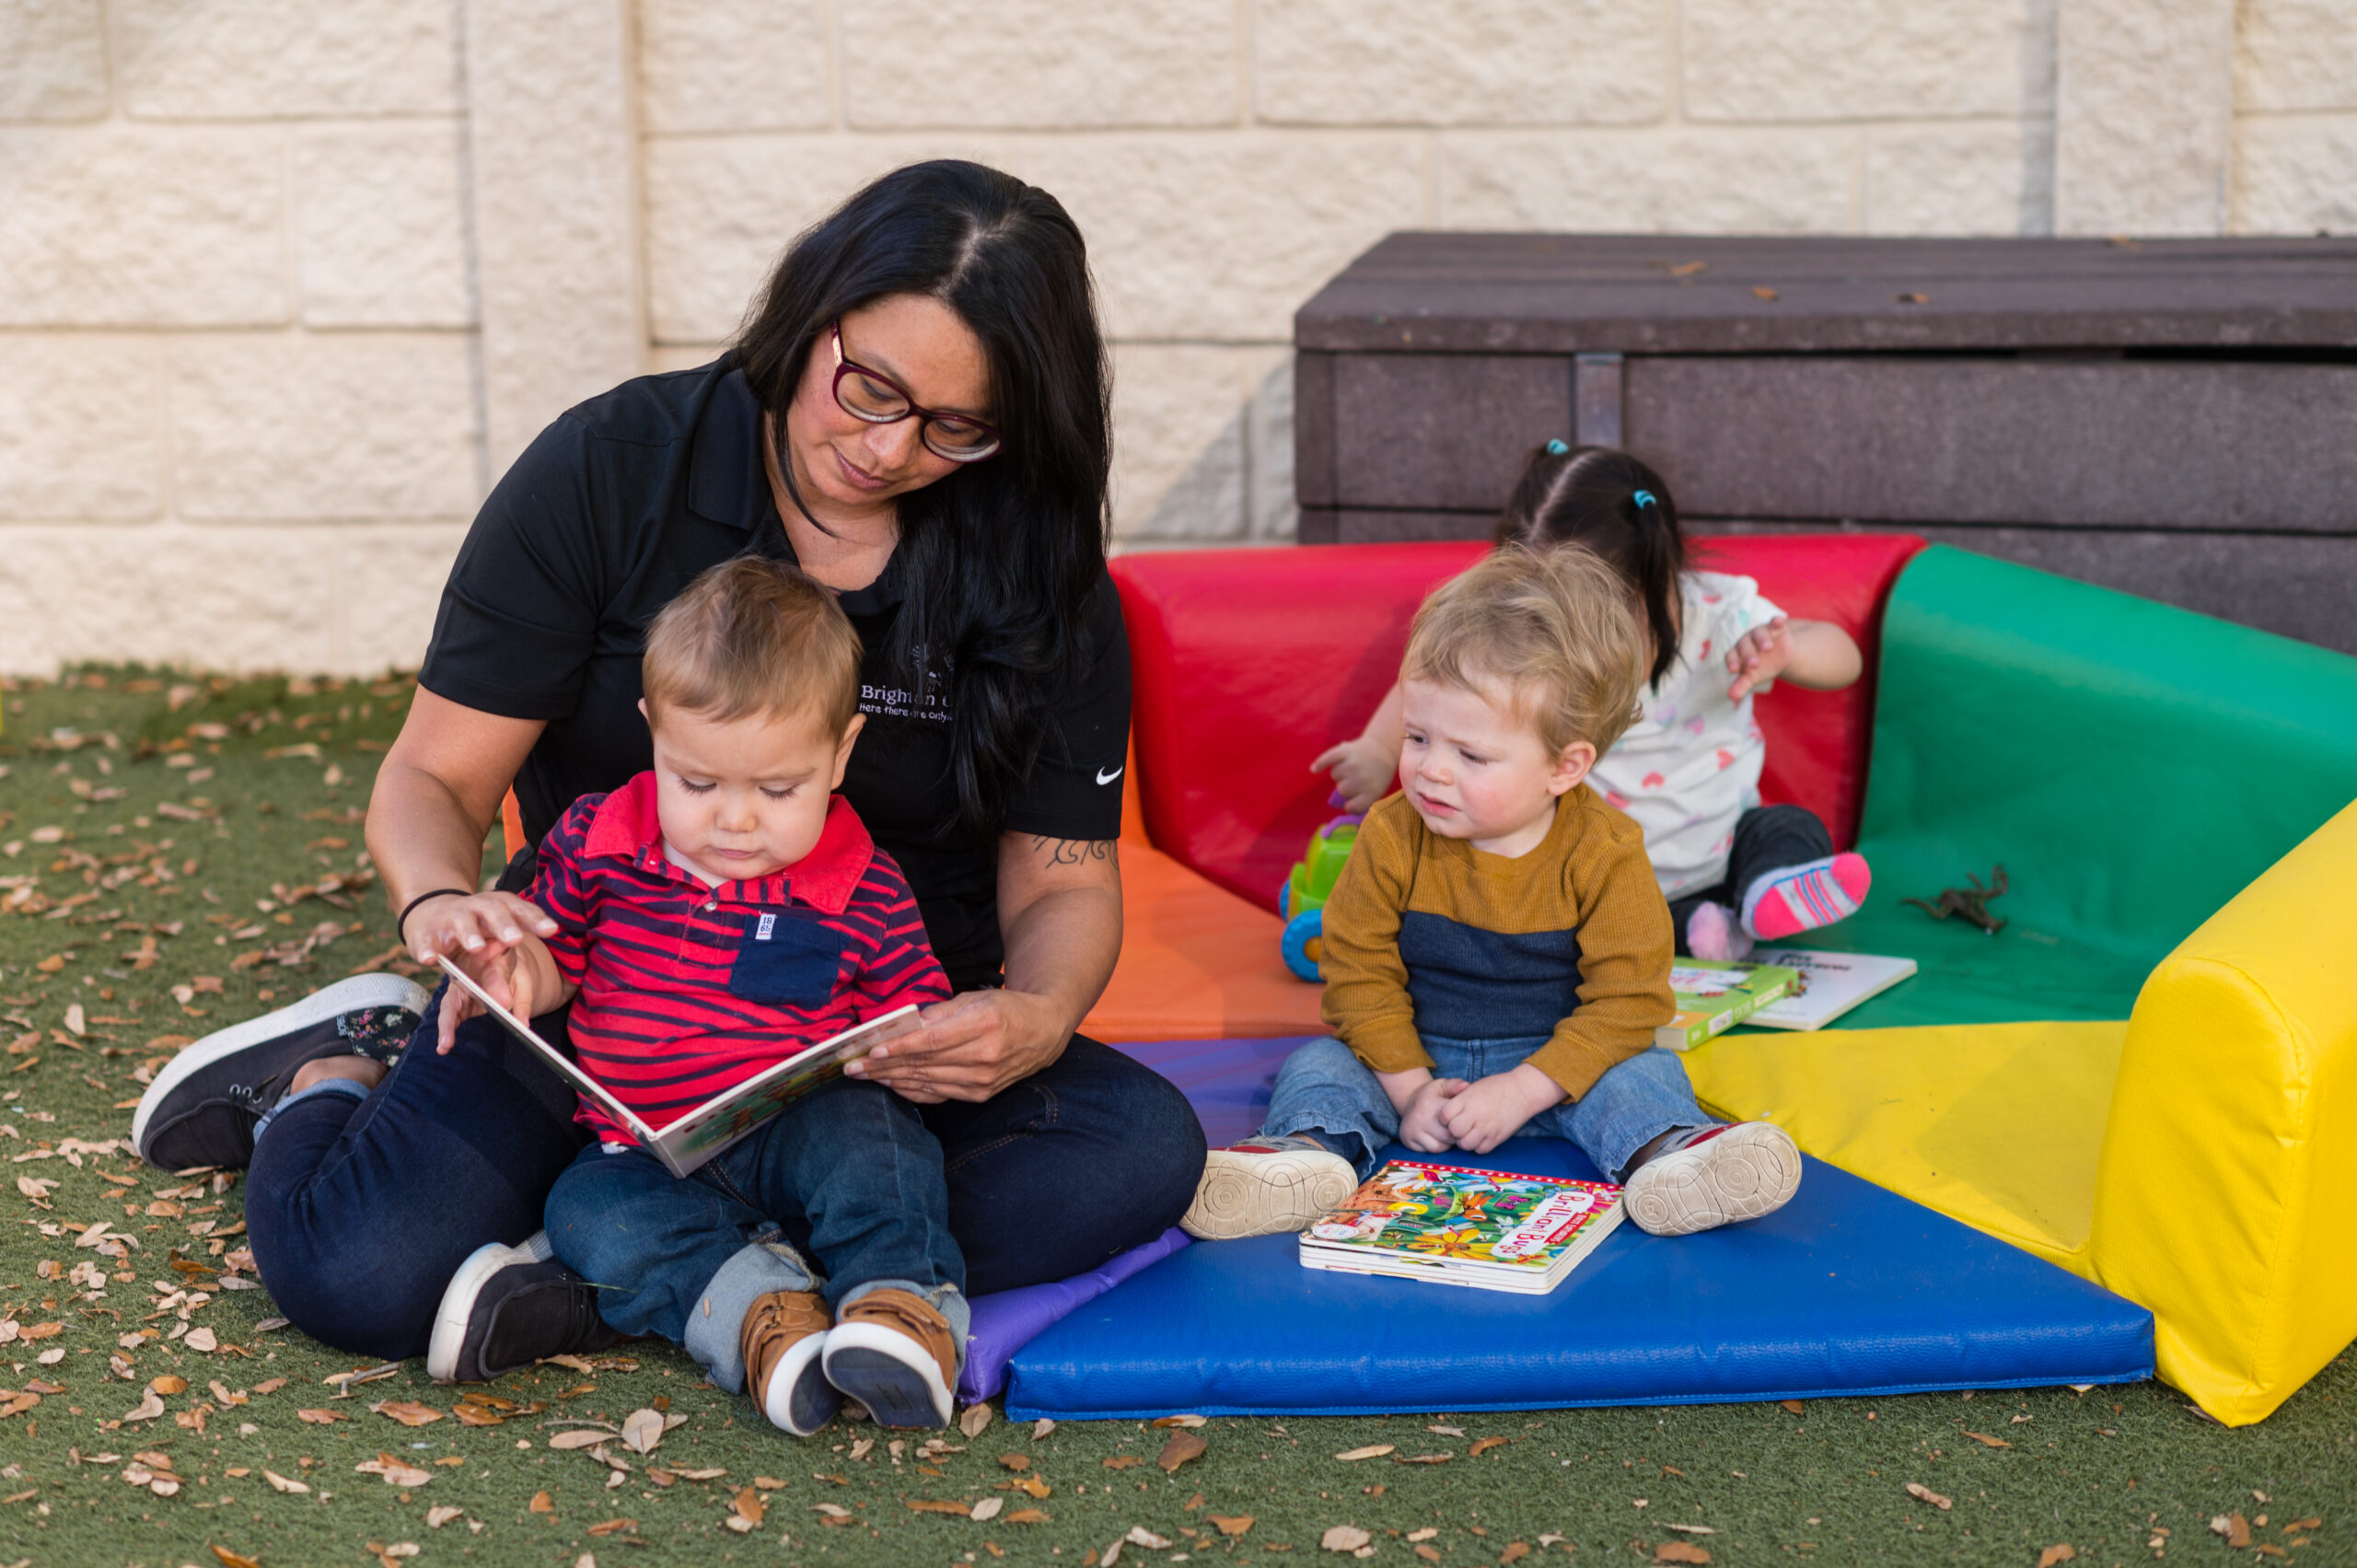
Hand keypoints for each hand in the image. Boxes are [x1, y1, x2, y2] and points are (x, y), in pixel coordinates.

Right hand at [408, 892, 556, 1053]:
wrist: (441, 919)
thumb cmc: (484, 949)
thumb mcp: (506, 966)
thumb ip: (518, 994)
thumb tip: (522, 1026)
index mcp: (505, 918)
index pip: (524, 914)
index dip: (536, 921)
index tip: (551, 929)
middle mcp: (480, 916)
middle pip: (495, 915)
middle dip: (505, 926)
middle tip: (514, 939)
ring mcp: (454, 925)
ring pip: (463, 926)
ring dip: (471, 934)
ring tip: (476, 946)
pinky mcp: (428, 937)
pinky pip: (428, 944)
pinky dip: (429, 950)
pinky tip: (430, 958)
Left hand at [844, 987, 1066, 1103]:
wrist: (1043, 1032)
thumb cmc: (1005, 1010)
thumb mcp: (975, 999)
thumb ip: (938, 1013)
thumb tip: (902, 1025)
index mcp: (984, 1024)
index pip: (933, 1041)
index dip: (901, 1048)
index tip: (873, 1050)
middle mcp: (985, 1056)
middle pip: (925, 1064)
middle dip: (884, 1066)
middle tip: (853, 1067)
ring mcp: (983, 1081)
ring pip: (928, 1082)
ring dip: (892, 1080)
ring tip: (865, 1076)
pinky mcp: (981, 1095)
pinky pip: (939, 1095)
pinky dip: (912, 1091)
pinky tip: (892, 1085)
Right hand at [1310, 735, 1396, 814]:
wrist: (1383, 748)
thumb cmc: (1378, 773)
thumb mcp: (1377, 790)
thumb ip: (1363, 801)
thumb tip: (1345, 810)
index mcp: (1373, 791)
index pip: (1353, 807)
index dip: (1350, 806)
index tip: (1351, 803)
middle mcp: (1362, 778)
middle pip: (1342, 790)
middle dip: (1346, 786)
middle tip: (1356, 779)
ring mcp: (1353, 764)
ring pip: (1335, 775)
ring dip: (1340, 773)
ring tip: (1351, 767)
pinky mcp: (1345, 751)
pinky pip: (1327, 760)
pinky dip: (1320, 764)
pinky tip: (1314, 769)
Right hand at [1392, 1075, 1468, 1154]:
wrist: (1409, 1102)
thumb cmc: (1431, 1095)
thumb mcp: (1442, 1085)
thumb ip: (1455, 1085)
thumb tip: (1467, 1086)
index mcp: (1430, 1104)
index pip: (1454, 1121)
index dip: (1462, 1123)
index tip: (1462, 1120)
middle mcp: (1419, 1118)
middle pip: (1448, 1136)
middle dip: (1456, 1135)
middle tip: (1457, 1129)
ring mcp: (1412, 1131)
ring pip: (1439, 1147)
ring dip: (1447, 1143)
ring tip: (1447, 1133)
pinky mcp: (1408, 1141)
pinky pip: (1430, 1151)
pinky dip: (1437, 1147)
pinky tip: (1437, 1138)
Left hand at [1435, 1064, 1563, 1153]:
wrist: (1523, 1091)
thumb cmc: (1497, 1087)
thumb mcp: (1473, 1088)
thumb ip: (1459, 1101)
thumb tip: (1447, 1114)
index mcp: (1467, 1100)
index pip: (1444, 1116)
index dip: (1445, 1118)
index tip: (1450, 1117)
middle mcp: (1475, 1114)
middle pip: (1454, 1131)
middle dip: (1454, 1131)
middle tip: (1460, 1126)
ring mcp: (1487, 1128)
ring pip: (1465, 1144)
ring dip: (1465, 1140)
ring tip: (1471, 1133)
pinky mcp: (1497, 1138)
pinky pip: (1480, 1149)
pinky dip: (1479, 1145)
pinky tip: (1482, 1136)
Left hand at [1725, 616, 1792, 701]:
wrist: (1781, 656)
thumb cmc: (1761, 667)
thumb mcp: (1752, 677)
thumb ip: (1741, 685)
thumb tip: (1731, 697)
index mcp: (1737, 652)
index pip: (1731, 655)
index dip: (1732, 661)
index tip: (1733, 670)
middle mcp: (1747, 640)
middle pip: (1744, 645)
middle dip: (1748, 654)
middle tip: (1754, 664)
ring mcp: (1761, 632)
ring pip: (1759, 634)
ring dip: (1762, 639)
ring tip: (1767, 647)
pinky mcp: (1775, 627)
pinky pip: (1775, 623)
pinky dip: (1777, 621)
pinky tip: (1780, 621)